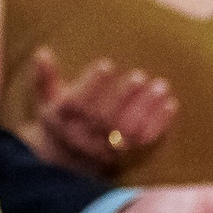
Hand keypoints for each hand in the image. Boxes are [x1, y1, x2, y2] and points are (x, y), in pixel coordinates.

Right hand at [27, 47, 178, 176]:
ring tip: (161, 86)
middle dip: (124, 97)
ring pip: (127, 131)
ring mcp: (105, 149)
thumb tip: (42, 52)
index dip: (92, 84)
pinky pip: (143, 142)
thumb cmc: (59, 119)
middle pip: (105, 120)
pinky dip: (158, 125)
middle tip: (140, 75)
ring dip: (146, 109)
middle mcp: (83, 137)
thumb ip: (45, 78)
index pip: (77, 103)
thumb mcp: (46, 100)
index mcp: (63, 120)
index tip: (106, 64)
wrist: (65, 160)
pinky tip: (170, 104)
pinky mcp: (124, 156)